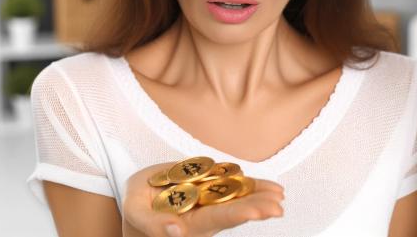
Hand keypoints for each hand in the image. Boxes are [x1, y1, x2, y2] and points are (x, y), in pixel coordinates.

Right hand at [122, 162, 284, 236]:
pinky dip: (253, 185)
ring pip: (238, 199)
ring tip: (280, 194)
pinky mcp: (212, 190)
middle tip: (277, 206)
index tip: (255, 212)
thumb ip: (153, 224)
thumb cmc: (138, 210)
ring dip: (260, 197)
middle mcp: (205, 216)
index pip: (215, 219)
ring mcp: (210, 202)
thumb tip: (176, 230)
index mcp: (188, 224)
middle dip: (256, 208)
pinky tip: (271, 188)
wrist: (142, 203)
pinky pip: (235, 187)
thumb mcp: (135, 213)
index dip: (236, 214)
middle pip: (234, 211)